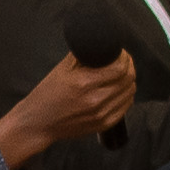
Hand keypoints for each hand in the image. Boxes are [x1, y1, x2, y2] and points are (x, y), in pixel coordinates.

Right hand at [0, 49, 136, 167]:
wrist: (38, 123)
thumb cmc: (47, 95)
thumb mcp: (62, 69)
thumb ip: (83, 55)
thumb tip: (101, 44)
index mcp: (84, 83)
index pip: (119, 68)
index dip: (124, 57)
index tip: (120, 52)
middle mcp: (95, 100)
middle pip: (128, 79)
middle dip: (128, 66)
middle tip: (122, 61)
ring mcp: (101, 114)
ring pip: (130, 92)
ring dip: (128, 80)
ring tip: (120, 74)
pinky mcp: (103, 124)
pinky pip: (125, 106)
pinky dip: (125, 95)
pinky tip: (118, 90)